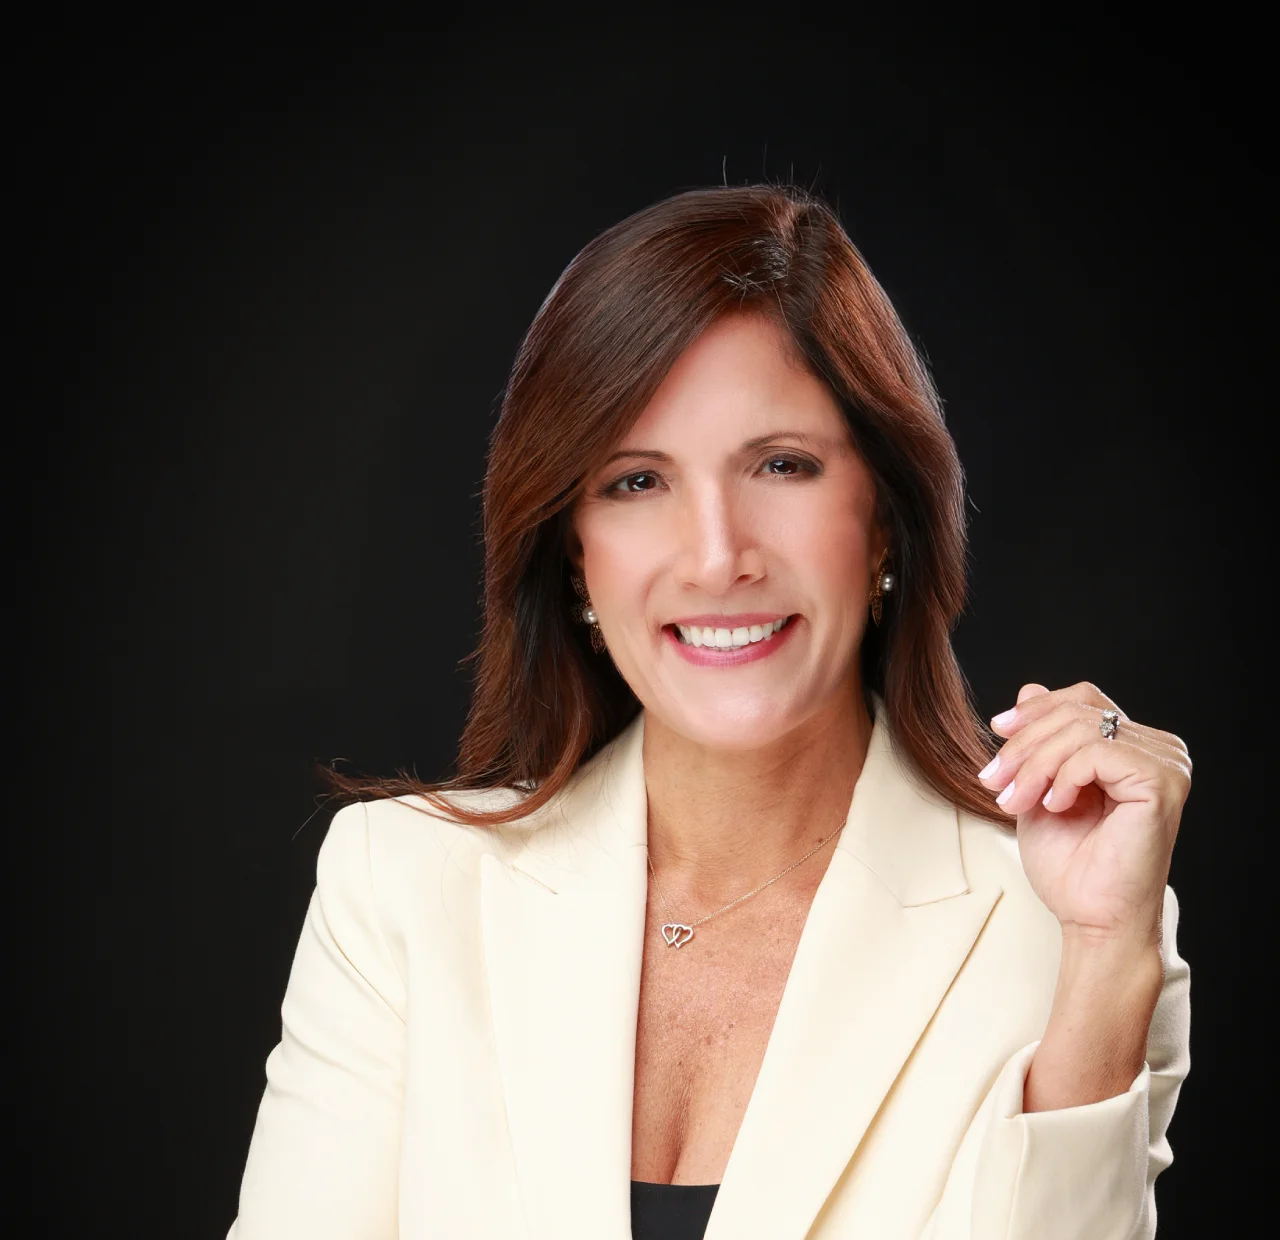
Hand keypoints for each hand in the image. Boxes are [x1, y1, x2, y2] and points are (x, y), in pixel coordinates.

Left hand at [978, 681, 1191, 949]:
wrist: (1090, 918)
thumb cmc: (1071, 864)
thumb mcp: (1040, 786)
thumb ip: (1040, 741)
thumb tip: (1029, 689)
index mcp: (1133, 747)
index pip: (1082, 698)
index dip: (1036, 710)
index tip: (997, 731)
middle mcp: (1158, 749)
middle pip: (1076, 710)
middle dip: (1023, 745)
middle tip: (994, 781)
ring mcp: (1165, 763)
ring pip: (1079, 730)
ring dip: (1033, 764)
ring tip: (1015, 800)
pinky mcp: (1161, 782)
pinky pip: (1095, 753)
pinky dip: (1062, 777)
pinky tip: (1055, 805)